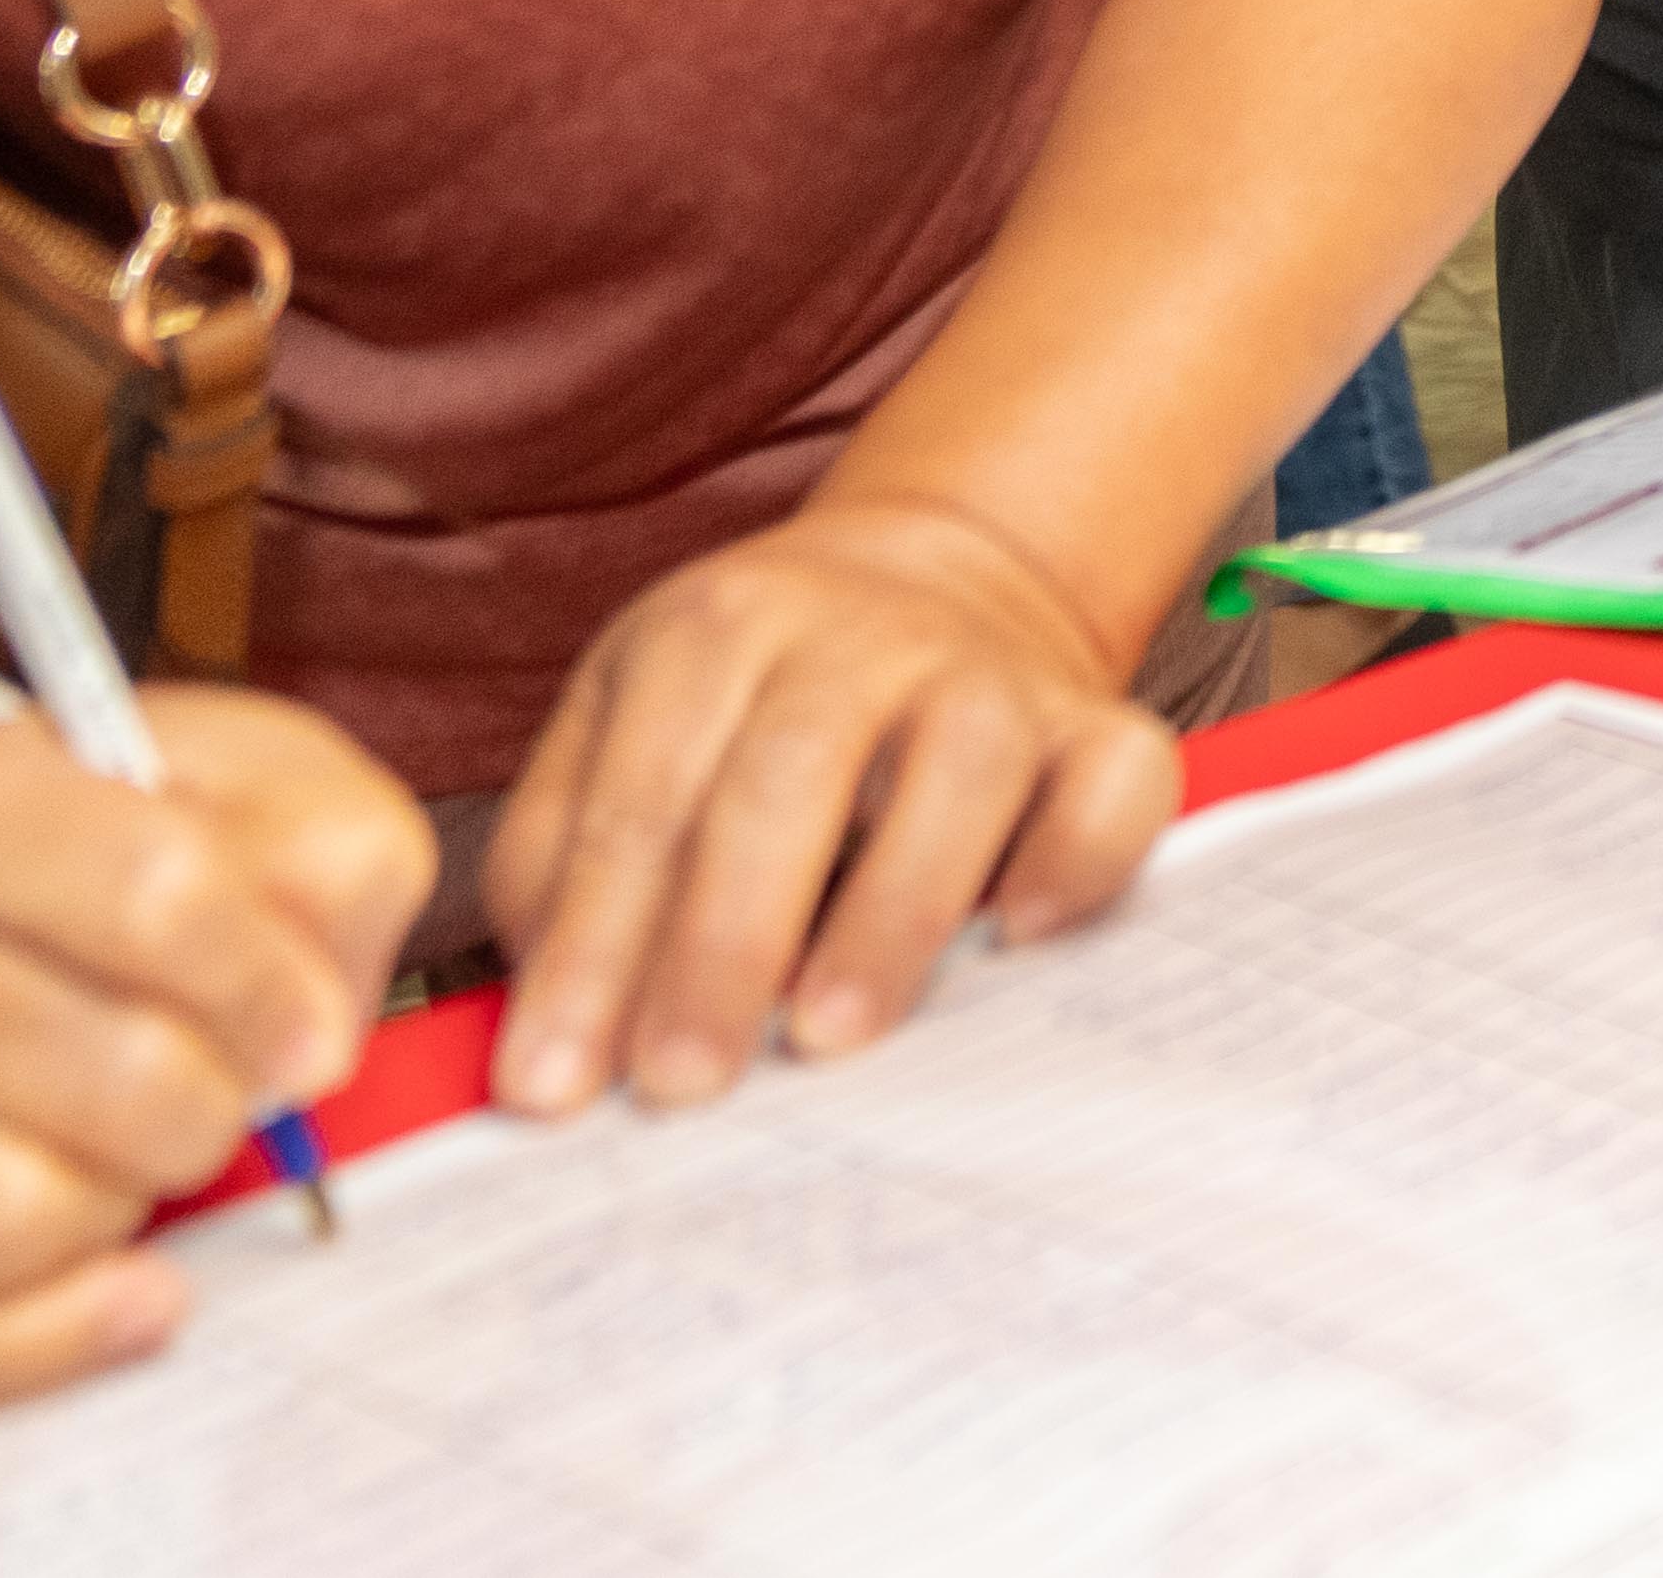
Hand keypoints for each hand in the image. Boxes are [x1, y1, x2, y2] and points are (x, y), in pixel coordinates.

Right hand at [0, 677, 427, 1406]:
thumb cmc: (95, 849)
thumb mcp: (246, 781)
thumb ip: (332, 862)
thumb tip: (310, 1039)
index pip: (159, 898)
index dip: (275, 986)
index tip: (310, 1034)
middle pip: (122, 1076)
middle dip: (221, 1099)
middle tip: (213, 1078)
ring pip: (28, 1220)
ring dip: (131, 1200)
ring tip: (124, 1140)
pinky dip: (52, 1337)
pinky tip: (130, 1285)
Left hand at [486, 488, 1174, 1118]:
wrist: (935, 574)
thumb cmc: (751, 710)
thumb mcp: (625, 734)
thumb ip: (564, 864)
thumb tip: (552, 1030)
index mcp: (712, 633)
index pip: (638, 805)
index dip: (588, 953)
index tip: (548, 1087)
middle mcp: (856, 634)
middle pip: (786, 775)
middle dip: (720, 944)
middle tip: (679, 1084)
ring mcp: (988, 669)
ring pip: (960, 765)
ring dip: (891, 909)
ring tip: (827, 1037)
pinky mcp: (1093, 718)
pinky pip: (1114, 776)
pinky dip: (1078, 855)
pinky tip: (1021, 935)